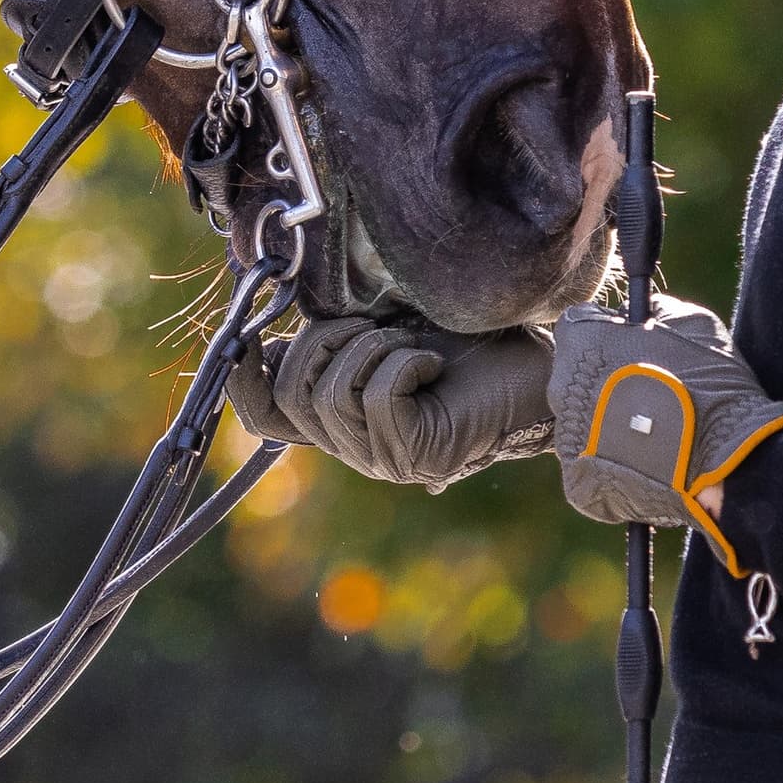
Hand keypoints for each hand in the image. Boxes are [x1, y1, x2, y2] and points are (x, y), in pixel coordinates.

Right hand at [230, 312, 556, 490]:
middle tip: (371, 325)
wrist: (539, 367)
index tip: (245, 337)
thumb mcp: (384, 331)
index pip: (266, 417)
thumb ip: (332, 340)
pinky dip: (402, 363)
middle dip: (321, 342)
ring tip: (409, 343)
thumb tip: (270, 337)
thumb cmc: (468, 343)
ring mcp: (384, 458)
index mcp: (341, 420)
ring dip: (368, 350)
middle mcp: (355, 448)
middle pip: (291, 397)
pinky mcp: (415, 454)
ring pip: (329, 397)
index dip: (244, 381)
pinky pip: (375, 397)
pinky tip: (432, 362)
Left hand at [548, 295, 782, 572]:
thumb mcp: (691, 322)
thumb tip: (640, 312)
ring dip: (610, 421)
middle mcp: (560, 387)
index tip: (634, 344)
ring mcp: (566, 437)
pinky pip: (593, 463)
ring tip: (656, 432)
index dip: (609, 332)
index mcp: (581, 341)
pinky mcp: (578, 480)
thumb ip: (655, 310)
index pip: (580, 324)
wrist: (725, 463)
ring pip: (584, 421)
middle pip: (577, 376)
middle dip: (607, 378)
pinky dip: (616, 462)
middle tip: (650, 391)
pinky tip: (650, 462)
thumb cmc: (711, 385)